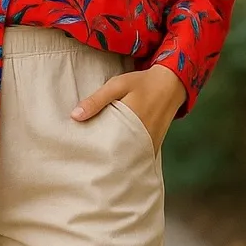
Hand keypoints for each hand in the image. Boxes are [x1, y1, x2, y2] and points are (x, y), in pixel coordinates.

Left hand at [70, 64, 186, 153]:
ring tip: (98, 162)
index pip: (107, 144)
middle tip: (86, 161)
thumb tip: (74, 116)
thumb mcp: (116, 85)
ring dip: (116, 159)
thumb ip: (96, 100)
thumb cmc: (141, 83)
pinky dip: (128, 156)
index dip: (93, 152)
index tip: (79, 155)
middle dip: (103, 160)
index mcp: (131, 122)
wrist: (171, 84)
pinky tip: (116, 156)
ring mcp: (150, 143)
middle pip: (118, 155)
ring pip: (128, 157)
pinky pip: (138, 155)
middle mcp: (142, 137)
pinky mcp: (154, 145)